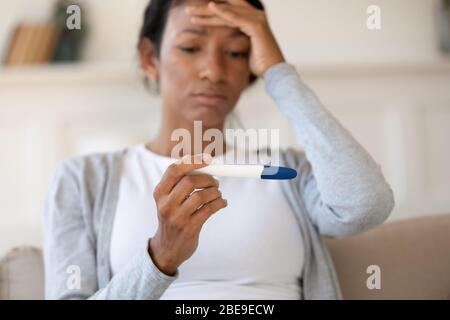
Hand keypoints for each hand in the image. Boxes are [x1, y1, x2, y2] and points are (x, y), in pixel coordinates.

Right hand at [149, 153, 227, 275]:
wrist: (167, 248)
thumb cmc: (172, 218)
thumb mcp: (168, 200)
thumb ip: (180, 183)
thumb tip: (205, 164)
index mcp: (159, 193)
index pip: (173, 170)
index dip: (192, 162)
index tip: (207, 159)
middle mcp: (166, 204)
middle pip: (189, 181)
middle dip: (207, 179)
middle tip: (215, 181)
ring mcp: (177, 217)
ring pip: (201, 196)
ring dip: (215, 192)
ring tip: (218, 194)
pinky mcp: (189, 228)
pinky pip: (209, 209)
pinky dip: (220, 203)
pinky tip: (222, 203)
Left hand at [186, 0, 284, 77]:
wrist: (274, 72)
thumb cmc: (261, 64)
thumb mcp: (244, 49)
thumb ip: (235, 41)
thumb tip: (222, 45)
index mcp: (251, 20)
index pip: (227, 12)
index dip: (210, 13)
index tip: (194, 15)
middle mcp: (255, 16)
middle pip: (226, 8)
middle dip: (205, 10)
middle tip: (188, 10)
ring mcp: (257, 19)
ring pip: (228, 12)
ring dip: (208, 11)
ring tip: (192, 11)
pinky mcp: (257, 26)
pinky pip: (236, 17)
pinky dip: (224, 12)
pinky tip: (211, 7)